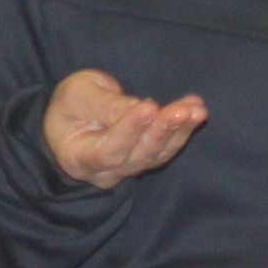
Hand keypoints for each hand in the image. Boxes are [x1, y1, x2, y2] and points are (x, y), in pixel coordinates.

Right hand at [42, 68, 205, 187]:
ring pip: (157, 154)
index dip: (130, 130)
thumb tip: (141, 108)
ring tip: (197, 110)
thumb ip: (105, 104)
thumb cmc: (70, 104)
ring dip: (180, 131)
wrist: (73, 117)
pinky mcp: (145, 160)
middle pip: (139, 156)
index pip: (108, 150)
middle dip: (163, 131)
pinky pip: (166, 149)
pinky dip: (183, 130)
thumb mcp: (78, 95)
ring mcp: (128, 169)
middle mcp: (106, 172)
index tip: (148, 106)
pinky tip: (196, 111)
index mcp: (79, 157)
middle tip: (183, 110)